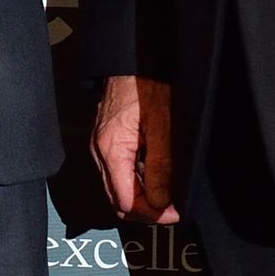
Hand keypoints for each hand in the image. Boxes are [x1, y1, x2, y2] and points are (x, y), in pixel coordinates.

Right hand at [91, 74, 179, 222]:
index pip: (125, 201)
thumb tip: (161, 202)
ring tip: (168, 196)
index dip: (151, 214)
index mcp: (111, 149)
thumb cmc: (147, 86)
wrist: (132, 61)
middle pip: (117, 201)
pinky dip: (135, 184)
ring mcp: (100, 147)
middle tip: (172, 211)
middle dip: (145, 212)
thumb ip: (160, 167)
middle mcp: (99, 152)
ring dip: (141, 199)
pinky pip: (117, 174)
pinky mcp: (105, 142)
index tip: (174, 213)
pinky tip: (155, 178)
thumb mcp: (162, 128)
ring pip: (116, 189)